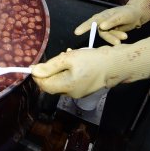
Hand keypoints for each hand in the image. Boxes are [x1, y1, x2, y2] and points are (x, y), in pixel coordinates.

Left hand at [31, 27, 149, 97]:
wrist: (116, 65)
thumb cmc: (93, 60)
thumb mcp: (69, 58)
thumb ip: (50, 66)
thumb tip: (33, 72)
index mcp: (66, 87)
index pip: (43, 85)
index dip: (38, 75)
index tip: (39, 63)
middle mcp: (71, 93)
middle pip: (52, 84)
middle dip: (51, 70)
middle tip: (60, 56)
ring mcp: (78, 93)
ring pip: (61, 81)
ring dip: (61, 69)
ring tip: (69, 56)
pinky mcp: (84, 89)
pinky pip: (70, 81)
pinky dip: (69, 72)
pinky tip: (77, 61)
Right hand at [75, 5, 143, 45]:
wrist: (136, 15)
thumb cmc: (128, 13)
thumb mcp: (122, 15)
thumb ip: (112, 21)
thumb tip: (101, 26)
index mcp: (103, 15)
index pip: (92, 21)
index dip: (84, 27)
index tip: (77, 32)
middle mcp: (102, 21)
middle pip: (101, 31)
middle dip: (109, 37)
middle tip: (117, 43)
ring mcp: (106, 28)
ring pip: (107, 36)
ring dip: (115, 37)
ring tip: (125, 36)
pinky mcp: (111, 33)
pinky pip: (112, 38)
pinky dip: (117, 38)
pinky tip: (124, 36)